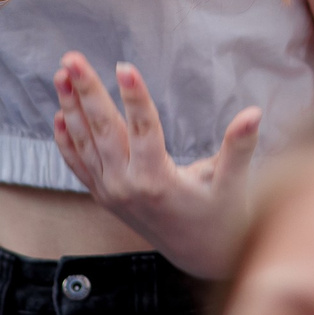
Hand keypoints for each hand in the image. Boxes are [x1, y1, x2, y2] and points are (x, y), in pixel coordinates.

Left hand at [50, 53, 258, 277]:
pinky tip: (58, 114)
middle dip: (87, 91)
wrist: (198, 256)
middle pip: (103, 130)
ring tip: (61, 74)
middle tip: (72, 58)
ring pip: (85, 143)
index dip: (135, 96)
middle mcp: (127, 186)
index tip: (124, 65)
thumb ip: (239, 148)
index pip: (144, 129)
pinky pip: (78, 164)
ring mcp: (111, 193)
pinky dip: (66, 140)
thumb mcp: (232, 185)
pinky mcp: (104, 197)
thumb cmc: (220, 217)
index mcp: (158, 181)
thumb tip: (255, 113)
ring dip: (71, 106)